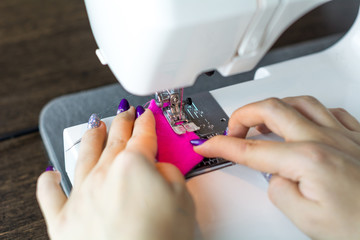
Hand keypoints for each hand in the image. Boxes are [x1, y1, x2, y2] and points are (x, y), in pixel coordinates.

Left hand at [37, 106, 194, 239]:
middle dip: (122, 124)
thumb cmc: (160, 239)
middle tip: (125, 114)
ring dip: (91, 138)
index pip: (143, 136)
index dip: (147, 122)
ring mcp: (81, 195)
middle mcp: (103, 174)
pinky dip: (49, 182)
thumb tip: (159, 167)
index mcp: (133, 165)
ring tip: (95, 126)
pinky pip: (50, 194)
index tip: (146, 114)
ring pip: (84, 156)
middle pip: (115, 141)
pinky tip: (51, 174)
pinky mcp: (64, 219)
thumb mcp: (183, 198)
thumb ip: (170, 173)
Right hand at [194, 96, 359, 239]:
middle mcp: (325, 140)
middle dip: (242, 116)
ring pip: (299, 102)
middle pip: (272, 109)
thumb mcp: (306, 219)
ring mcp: (344, 135)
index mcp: (308, 160)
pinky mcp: (357, 137)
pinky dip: (306, 111)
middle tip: (232, 131)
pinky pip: (329, 110)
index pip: (251, 149)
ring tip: (261, 120)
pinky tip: (303, 121)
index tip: (209, 145)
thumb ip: (279, 190)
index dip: (223, 146)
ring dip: (273, 107)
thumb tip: (274, 174)